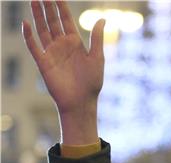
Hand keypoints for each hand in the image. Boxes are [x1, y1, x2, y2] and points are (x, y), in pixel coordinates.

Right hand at [22, 1, 104, 143]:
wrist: (82, 102)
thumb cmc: (92, 82)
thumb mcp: (97, 57)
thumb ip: (97, 38)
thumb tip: (102, 18)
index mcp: (75, 43)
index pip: (66, 20)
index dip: (61, 7)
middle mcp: (61, 45)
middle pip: (52, 22)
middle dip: (47, 8)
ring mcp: (51, 53)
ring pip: (42, 30)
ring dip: (37, 16)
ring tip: (34, 1)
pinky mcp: (43, 62)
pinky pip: (34, 46)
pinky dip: (29, 35)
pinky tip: (26, 23)